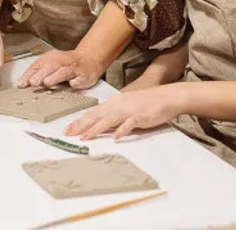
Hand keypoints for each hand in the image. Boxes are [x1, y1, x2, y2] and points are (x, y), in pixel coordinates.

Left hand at [18, 49, 103, 88]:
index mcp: (51, 57)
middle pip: (50, 67)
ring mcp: (74, 68)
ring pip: (64, 71)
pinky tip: (71, 84)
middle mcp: (62, 61)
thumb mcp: (51, 65)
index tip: (21, 83)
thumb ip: (38, 73)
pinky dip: (75, 82)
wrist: (89, 59)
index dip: (29, 74)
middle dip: (41, 74)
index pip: (38, 65)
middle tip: (33, 82)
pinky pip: (79, 79)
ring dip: (56, 76)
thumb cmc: (67, 64)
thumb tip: (22, 83)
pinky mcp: (84, 76)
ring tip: (47, 82)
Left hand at [64, 86, 181, 139]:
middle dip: (81, 125)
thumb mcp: (127, 106)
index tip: (68, 128)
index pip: (93, 112)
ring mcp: (129, 110)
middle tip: (68, 133)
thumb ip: (115, 115)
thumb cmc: (148, 102)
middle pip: (96, 115)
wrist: (167, 96)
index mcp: (114, 102)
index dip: (80, 120)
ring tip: (85, 137)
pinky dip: (122, 130)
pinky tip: (115, 137)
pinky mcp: (141, 117)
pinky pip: (129, 124)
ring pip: (108, 120)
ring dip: (95, 129)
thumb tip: (103, 126)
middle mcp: (118, 105)